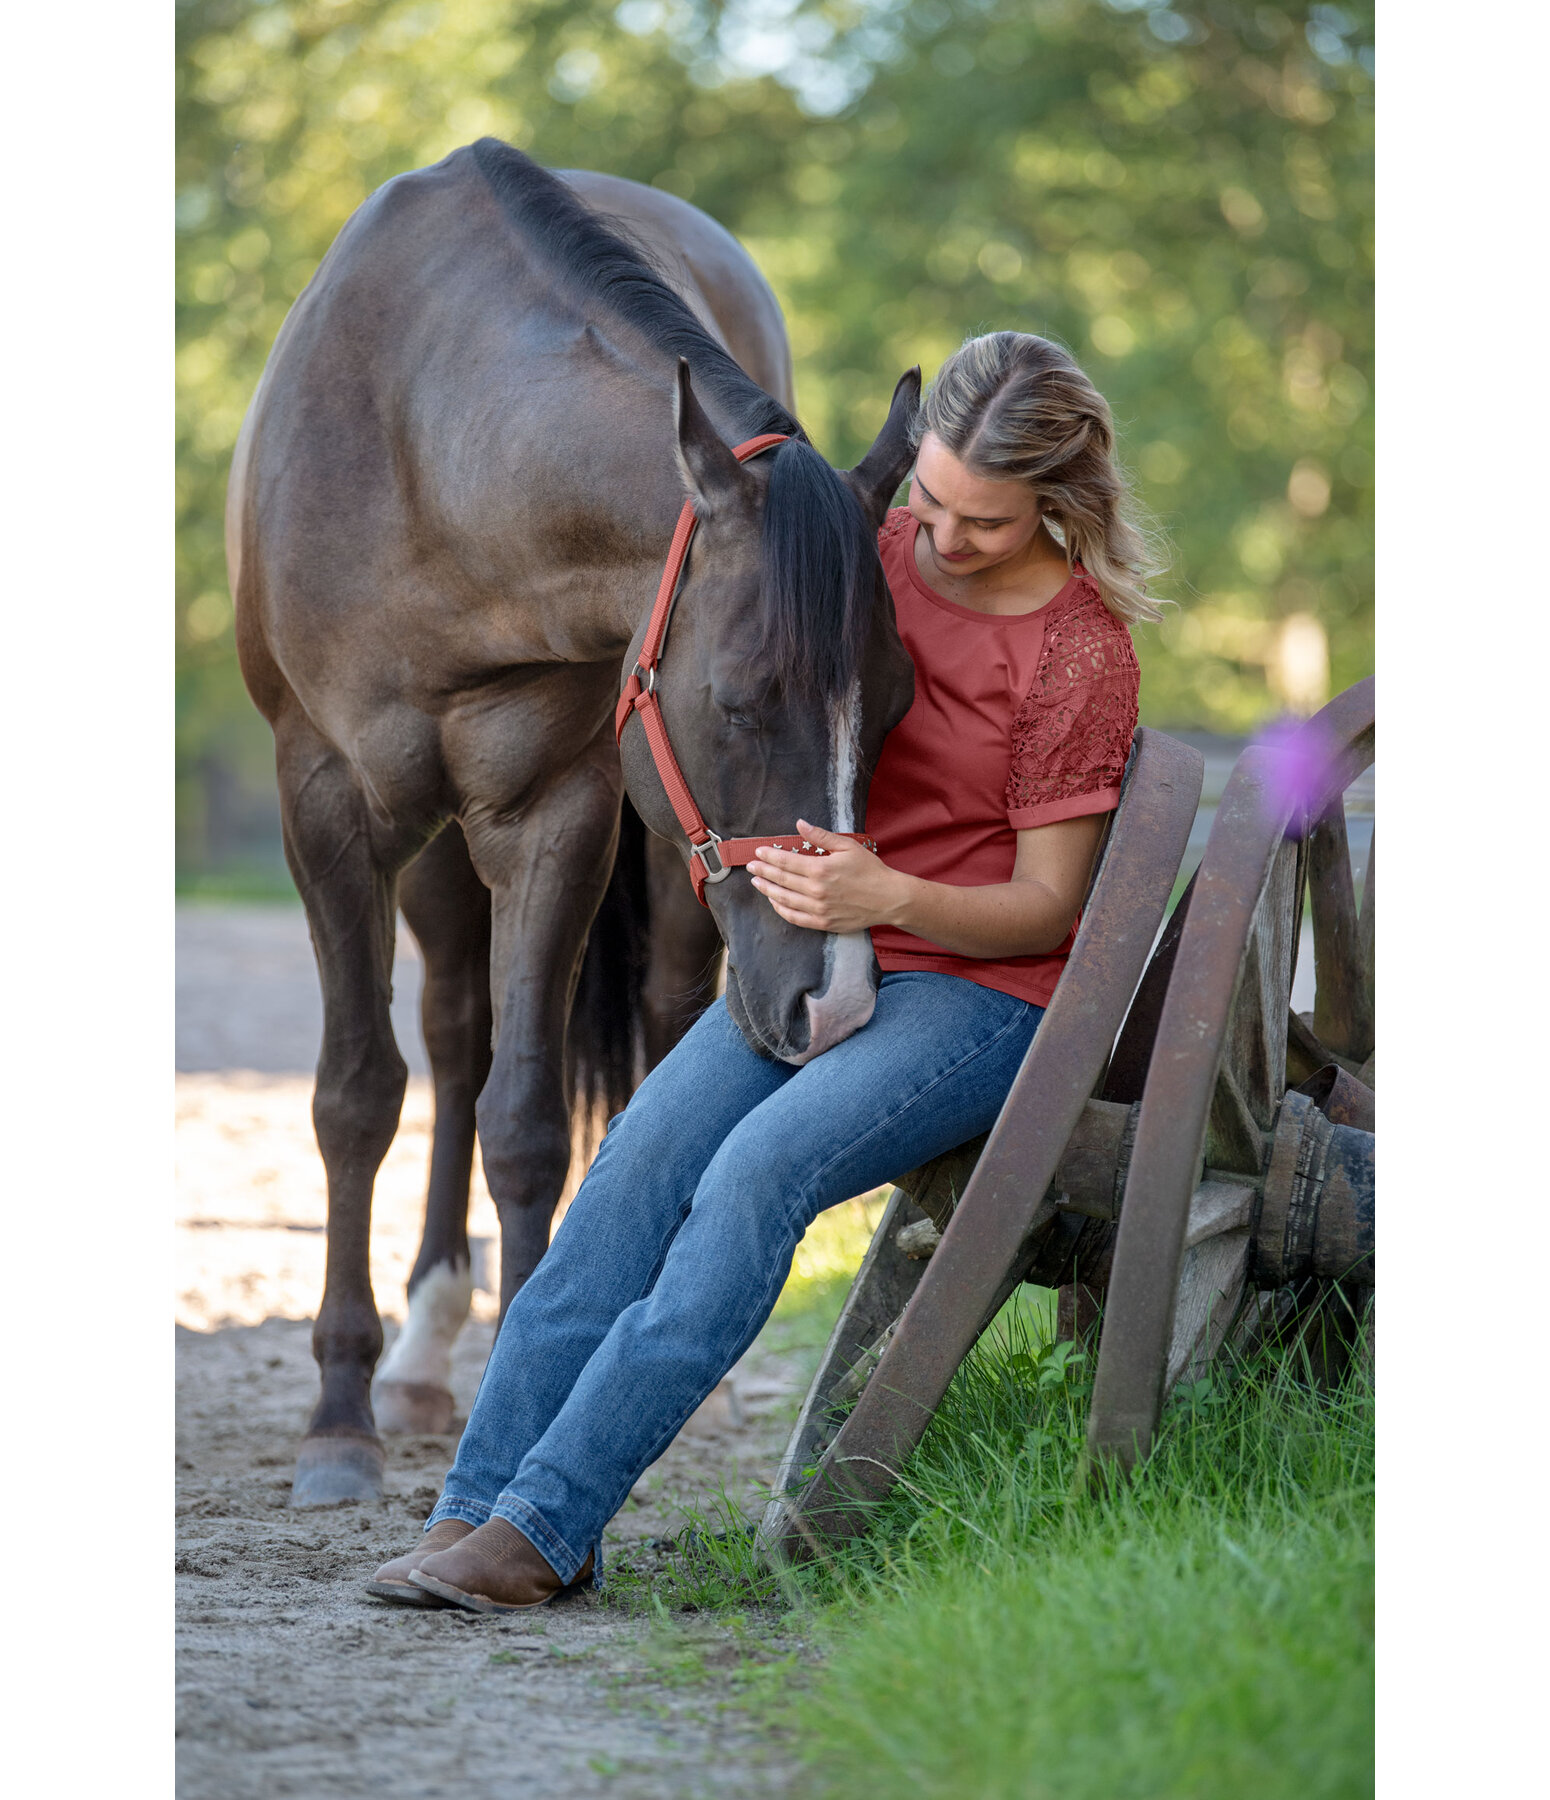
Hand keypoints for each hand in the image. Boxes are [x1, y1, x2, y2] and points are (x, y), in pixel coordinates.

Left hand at [748, 820, 907, 933]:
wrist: (888, 898)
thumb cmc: (870, 870)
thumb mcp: (847, 846)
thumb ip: (821, 836)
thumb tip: (800, 824)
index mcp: (820, 869)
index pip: (786, 862)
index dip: (769, 856)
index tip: (758, 852)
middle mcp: (816, 891)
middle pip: (781, 880)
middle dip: (763, 872)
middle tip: (751, 866)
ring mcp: (818, 909)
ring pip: (784, 900)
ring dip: (767, 890)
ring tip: (757, 882)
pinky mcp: (823, 923)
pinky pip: (795, 918)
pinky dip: (781, 909)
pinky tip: (774, 902)